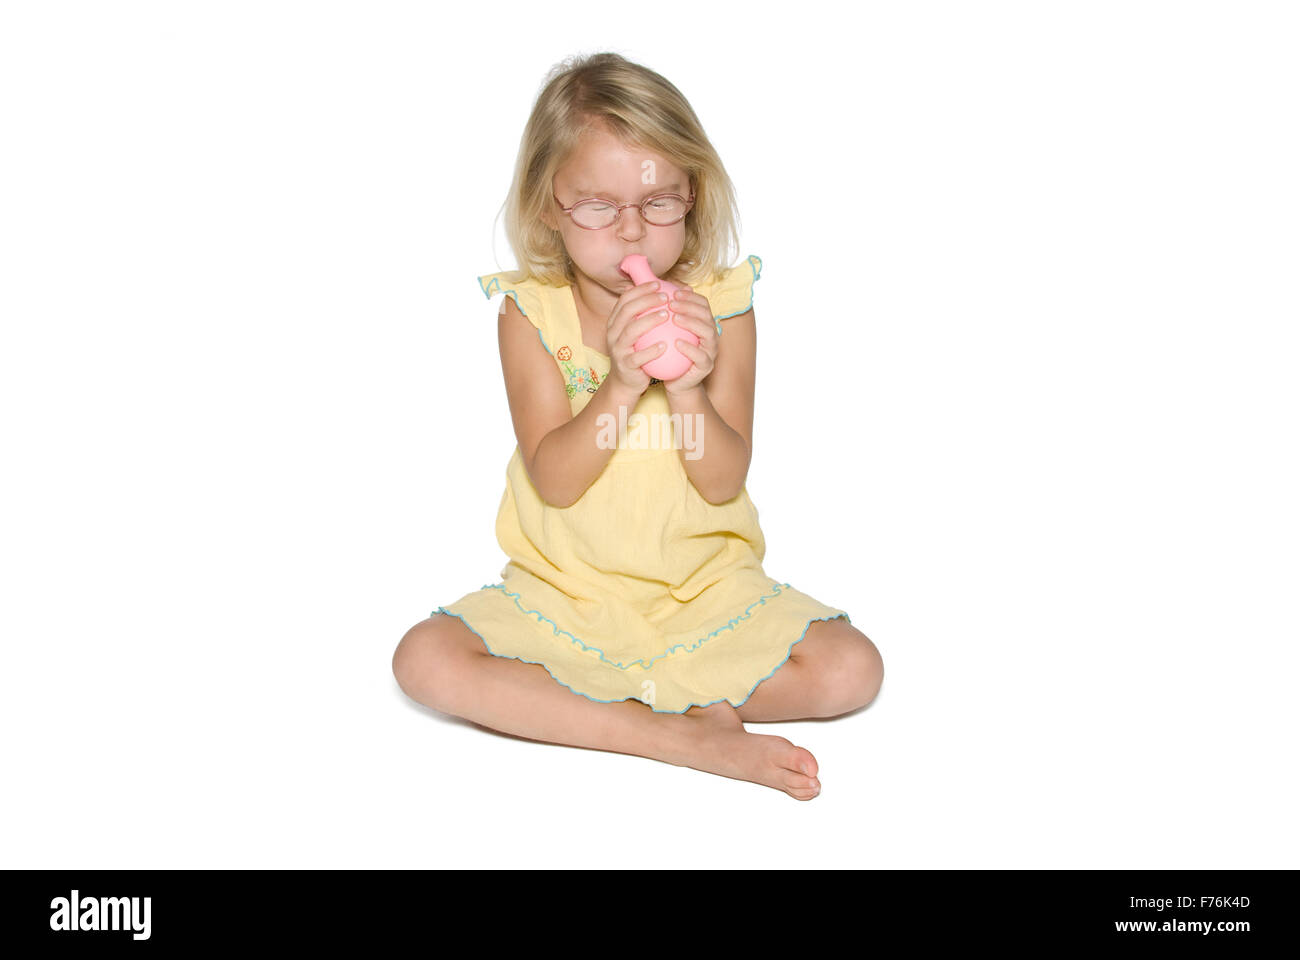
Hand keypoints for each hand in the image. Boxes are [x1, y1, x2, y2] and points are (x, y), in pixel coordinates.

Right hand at [607, 281, 673, 395]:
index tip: (658, 284)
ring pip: (631, 331)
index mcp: (615, 322)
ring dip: (650, 321)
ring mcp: (618, 349)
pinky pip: (638, 357)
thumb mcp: (639, 331)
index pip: (625, 299)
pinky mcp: (625, 365)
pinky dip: (651, 350)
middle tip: (666, 297)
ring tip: (667, 315)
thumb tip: (672, 291)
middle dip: (646, 300)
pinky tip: (665, 344)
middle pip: (627, 311)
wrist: (626, 382)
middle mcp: (613, 333)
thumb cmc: (638, 351)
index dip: (640, 289)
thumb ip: (649, 313)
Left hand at [660, 284, 717, 394]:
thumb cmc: (670, 353)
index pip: (702, 304)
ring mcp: (711, 351)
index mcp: (704, 323)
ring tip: (674, 318)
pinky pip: (701, 356)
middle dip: (690, 306)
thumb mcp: (667, 332)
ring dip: (692, 323)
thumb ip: (665, 314)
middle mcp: (711, 335)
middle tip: (671, 304)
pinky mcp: (706, 366)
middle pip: (706, 315)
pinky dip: (690, 349)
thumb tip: (651, 291)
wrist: (676, 381)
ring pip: (708, 333)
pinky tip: (676, 343)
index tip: (673, 293)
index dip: (690, 296)